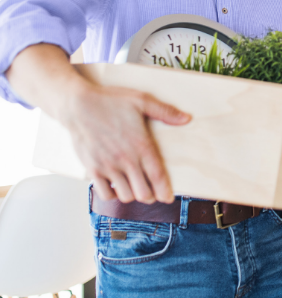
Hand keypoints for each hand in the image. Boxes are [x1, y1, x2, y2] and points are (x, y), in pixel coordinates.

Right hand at [61, 81, 190, 203]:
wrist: (78, 105)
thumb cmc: (110, 101)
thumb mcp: (142, 100)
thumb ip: (165, 112)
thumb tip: (187, 119)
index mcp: (141, 145)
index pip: (157, 176)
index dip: (165, 191)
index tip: (169, 197)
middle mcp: (126, 159)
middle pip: (143, 192)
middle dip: (151, 195)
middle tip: (152, 192)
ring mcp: (108, 166)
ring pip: (126, 196)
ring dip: (133, 195)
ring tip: (136, 188)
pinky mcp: (92, 169)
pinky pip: (105, 193)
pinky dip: (113, 194)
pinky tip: (117, 186)